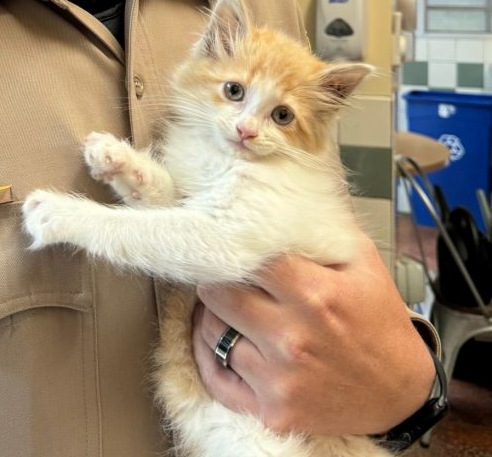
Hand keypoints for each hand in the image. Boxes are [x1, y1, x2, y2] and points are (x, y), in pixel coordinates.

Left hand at [192, 233, 435, 436]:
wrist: (401, 392)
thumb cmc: (379, 322)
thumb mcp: (363, 261)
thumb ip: (321, 227)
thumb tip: (280, 198)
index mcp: (313, 294)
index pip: (244, 258)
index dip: (231, 247)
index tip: (227, 242)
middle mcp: (292, 337)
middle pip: (217, 293)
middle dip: (218, 279)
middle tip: (225, 275)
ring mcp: (280, 379)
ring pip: (211, 333)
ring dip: (215, 316)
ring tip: (227, 307)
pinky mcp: (272, 411)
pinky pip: (216, 379)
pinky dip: (210, 357)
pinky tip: (219, 340)